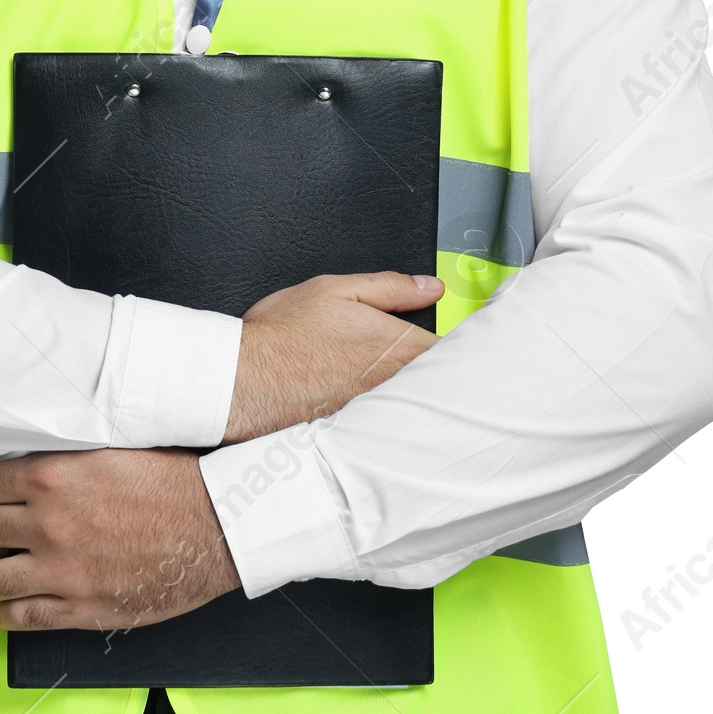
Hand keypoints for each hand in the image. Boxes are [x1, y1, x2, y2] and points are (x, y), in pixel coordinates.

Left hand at [0, 449, 239, 633]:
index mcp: (53, 476)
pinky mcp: (77, 608)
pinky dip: (4, 612)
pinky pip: (16, 618)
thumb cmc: (173, 483)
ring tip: (1, 567)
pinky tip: (10, 603)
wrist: (215, 525)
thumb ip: (65, 459)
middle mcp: (48, 523)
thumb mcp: (112, 450)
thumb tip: (31, 461)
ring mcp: (60, 570)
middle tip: (3, 528)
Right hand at [222, 270, 444, 444]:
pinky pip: (388, 417)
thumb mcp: (337, 290)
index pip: (454, 349)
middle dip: (445, 368)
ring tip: (407, 375)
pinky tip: (374, 397)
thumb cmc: (284, 336)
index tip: (467, 333)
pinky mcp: (356, 426)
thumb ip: (391, 287)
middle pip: (438, 380)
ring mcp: (376, 410)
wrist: (246, 380)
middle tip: (444, 354)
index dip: (464, 341)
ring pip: (414, 401)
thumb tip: (429, 287)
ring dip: (419, 389)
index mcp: (398, 347)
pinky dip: (392, 409)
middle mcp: (393, 384)